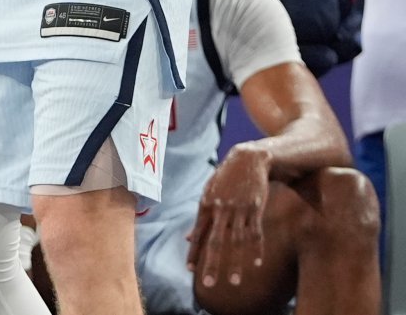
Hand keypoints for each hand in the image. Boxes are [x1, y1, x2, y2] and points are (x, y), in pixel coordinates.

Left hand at [186, 144, 271, 288]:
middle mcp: (221, 209)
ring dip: (236, 264)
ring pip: (237, 242)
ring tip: (235, 283)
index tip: (189, 270)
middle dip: (211, 264)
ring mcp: (239, 209)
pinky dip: (256, 250)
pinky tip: (256, 265)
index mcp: (206, 204)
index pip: (198, 233)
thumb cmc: (225, 179)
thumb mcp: (208, 193)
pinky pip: (255, 233)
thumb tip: (189, 238)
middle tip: (208, 284)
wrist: (248, 159)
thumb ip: (200, 218)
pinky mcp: (255, 208)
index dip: (193, 252)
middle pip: (216, 241)